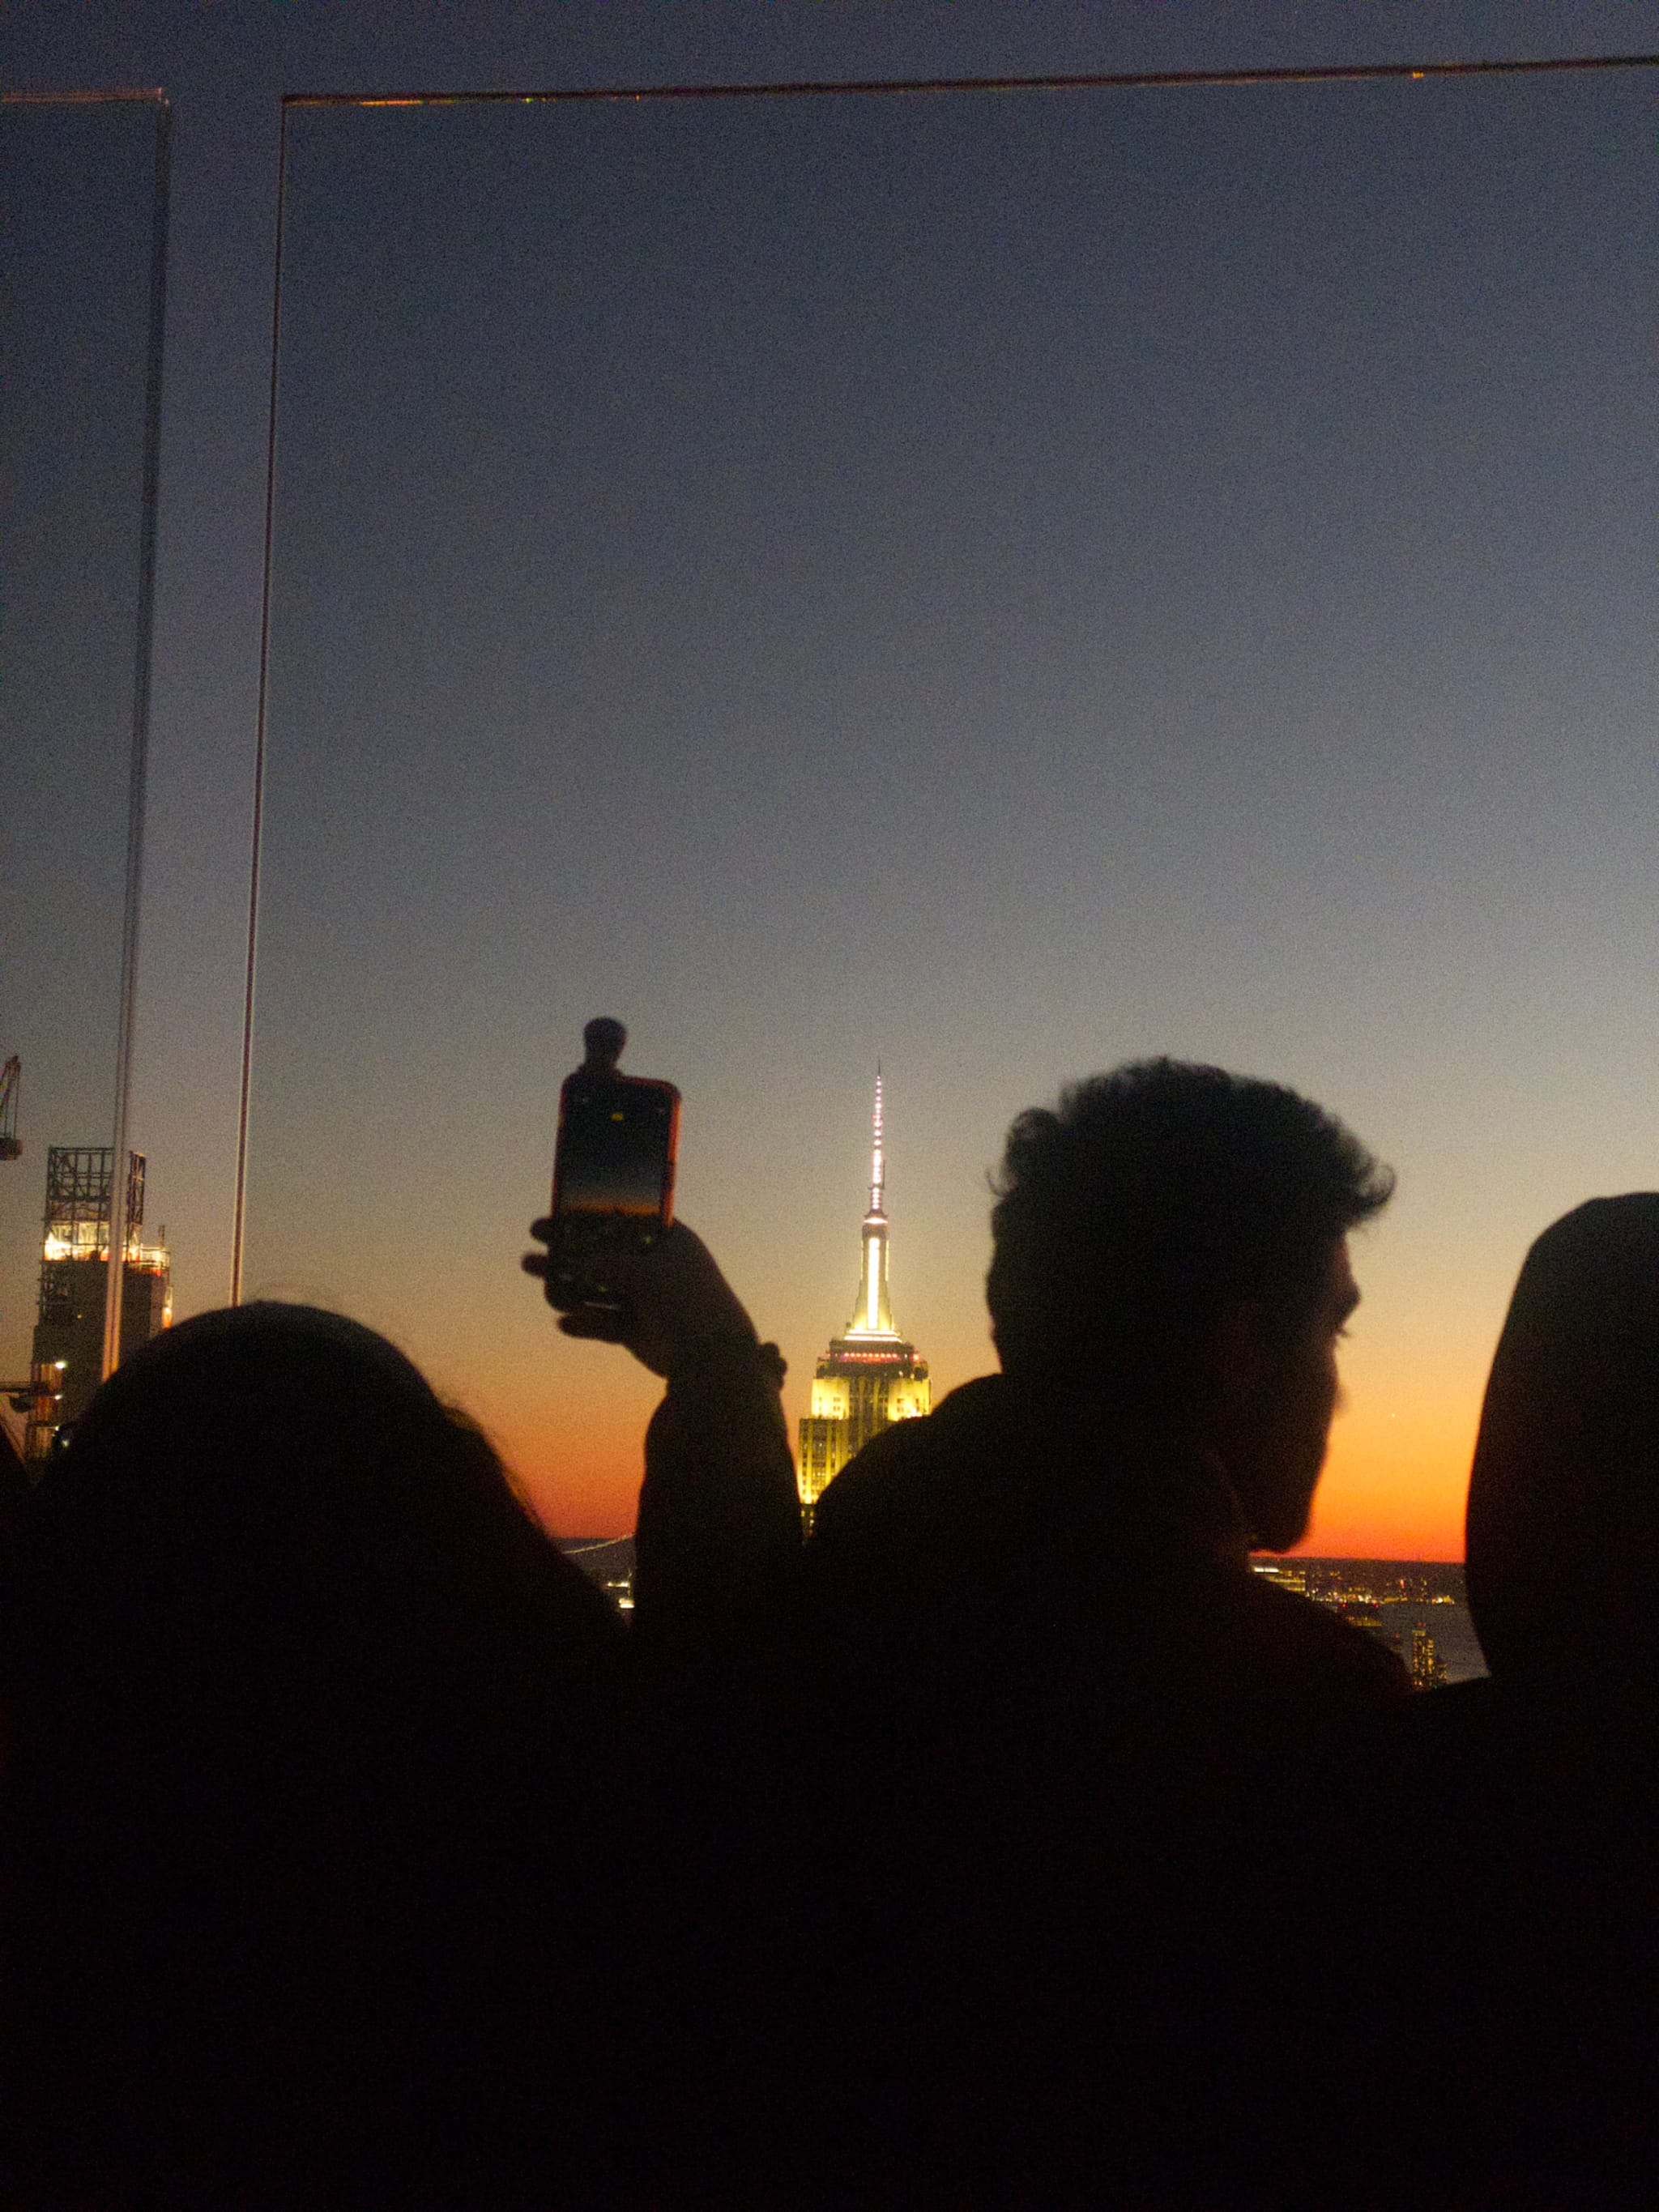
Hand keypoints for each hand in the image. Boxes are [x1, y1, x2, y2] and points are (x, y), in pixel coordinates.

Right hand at [522, 1219, 759, 1378]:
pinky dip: (585, 1322)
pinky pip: (603, 1322)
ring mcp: (644, 1298)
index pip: (622, 1221)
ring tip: (533, 1274)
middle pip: (603, 1254)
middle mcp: (654, 1267)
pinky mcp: (635, 1329)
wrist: (711, 1356)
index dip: (590, 1217)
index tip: (556, 1211)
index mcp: (667, 1241)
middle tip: (534, 1241)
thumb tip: (579, 1265)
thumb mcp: (647, 1274)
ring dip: (566, 1283)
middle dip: (568, 1248)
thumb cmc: (687, 1301)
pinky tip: (564, 1323)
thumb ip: (610, 1265)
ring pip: (597, 1288)